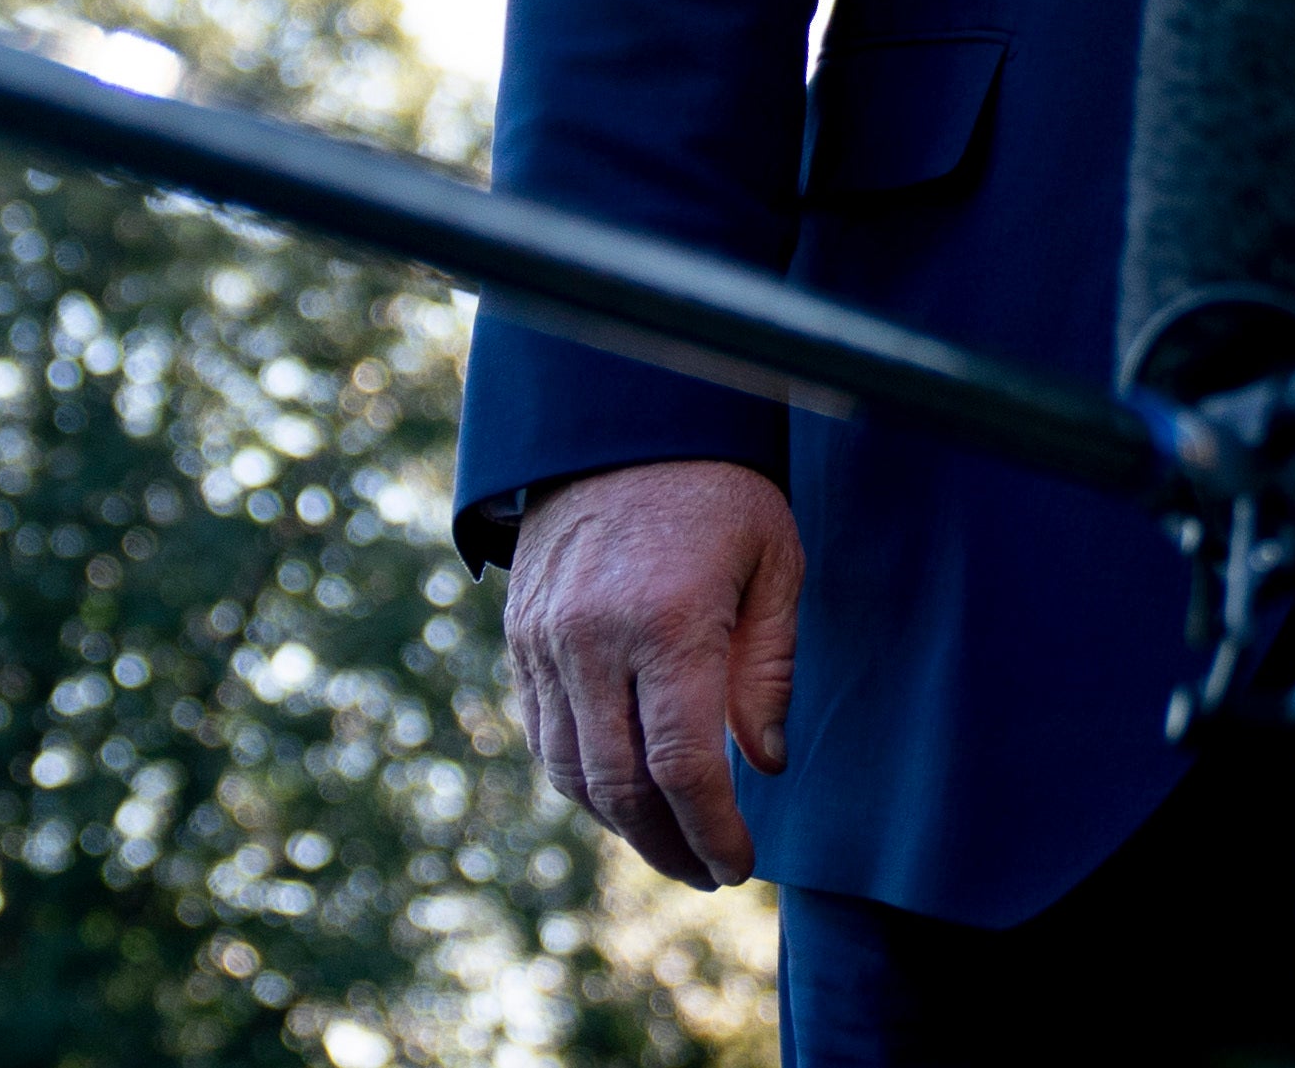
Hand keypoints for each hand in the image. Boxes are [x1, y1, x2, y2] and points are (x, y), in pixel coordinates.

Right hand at [502, 458, 802, 888]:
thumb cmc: (719, 490)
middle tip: (708, 870)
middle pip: (619, 785)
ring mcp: (544, 644)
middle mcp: (592, 641)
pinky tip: (625, 794)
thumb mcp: (775, 560)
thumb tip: (763, 765)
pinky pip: (544, 736)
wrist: (619, 424)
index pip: (681, 765)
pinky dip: (582, 780)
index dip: (711, 828)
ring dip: (621, 824)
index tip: (738, 863)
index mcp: (667, 622)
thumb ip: (769, 667)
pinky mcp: (519, 640)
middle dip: (667, 845)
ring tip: (672, 844)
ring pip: (571, 772)